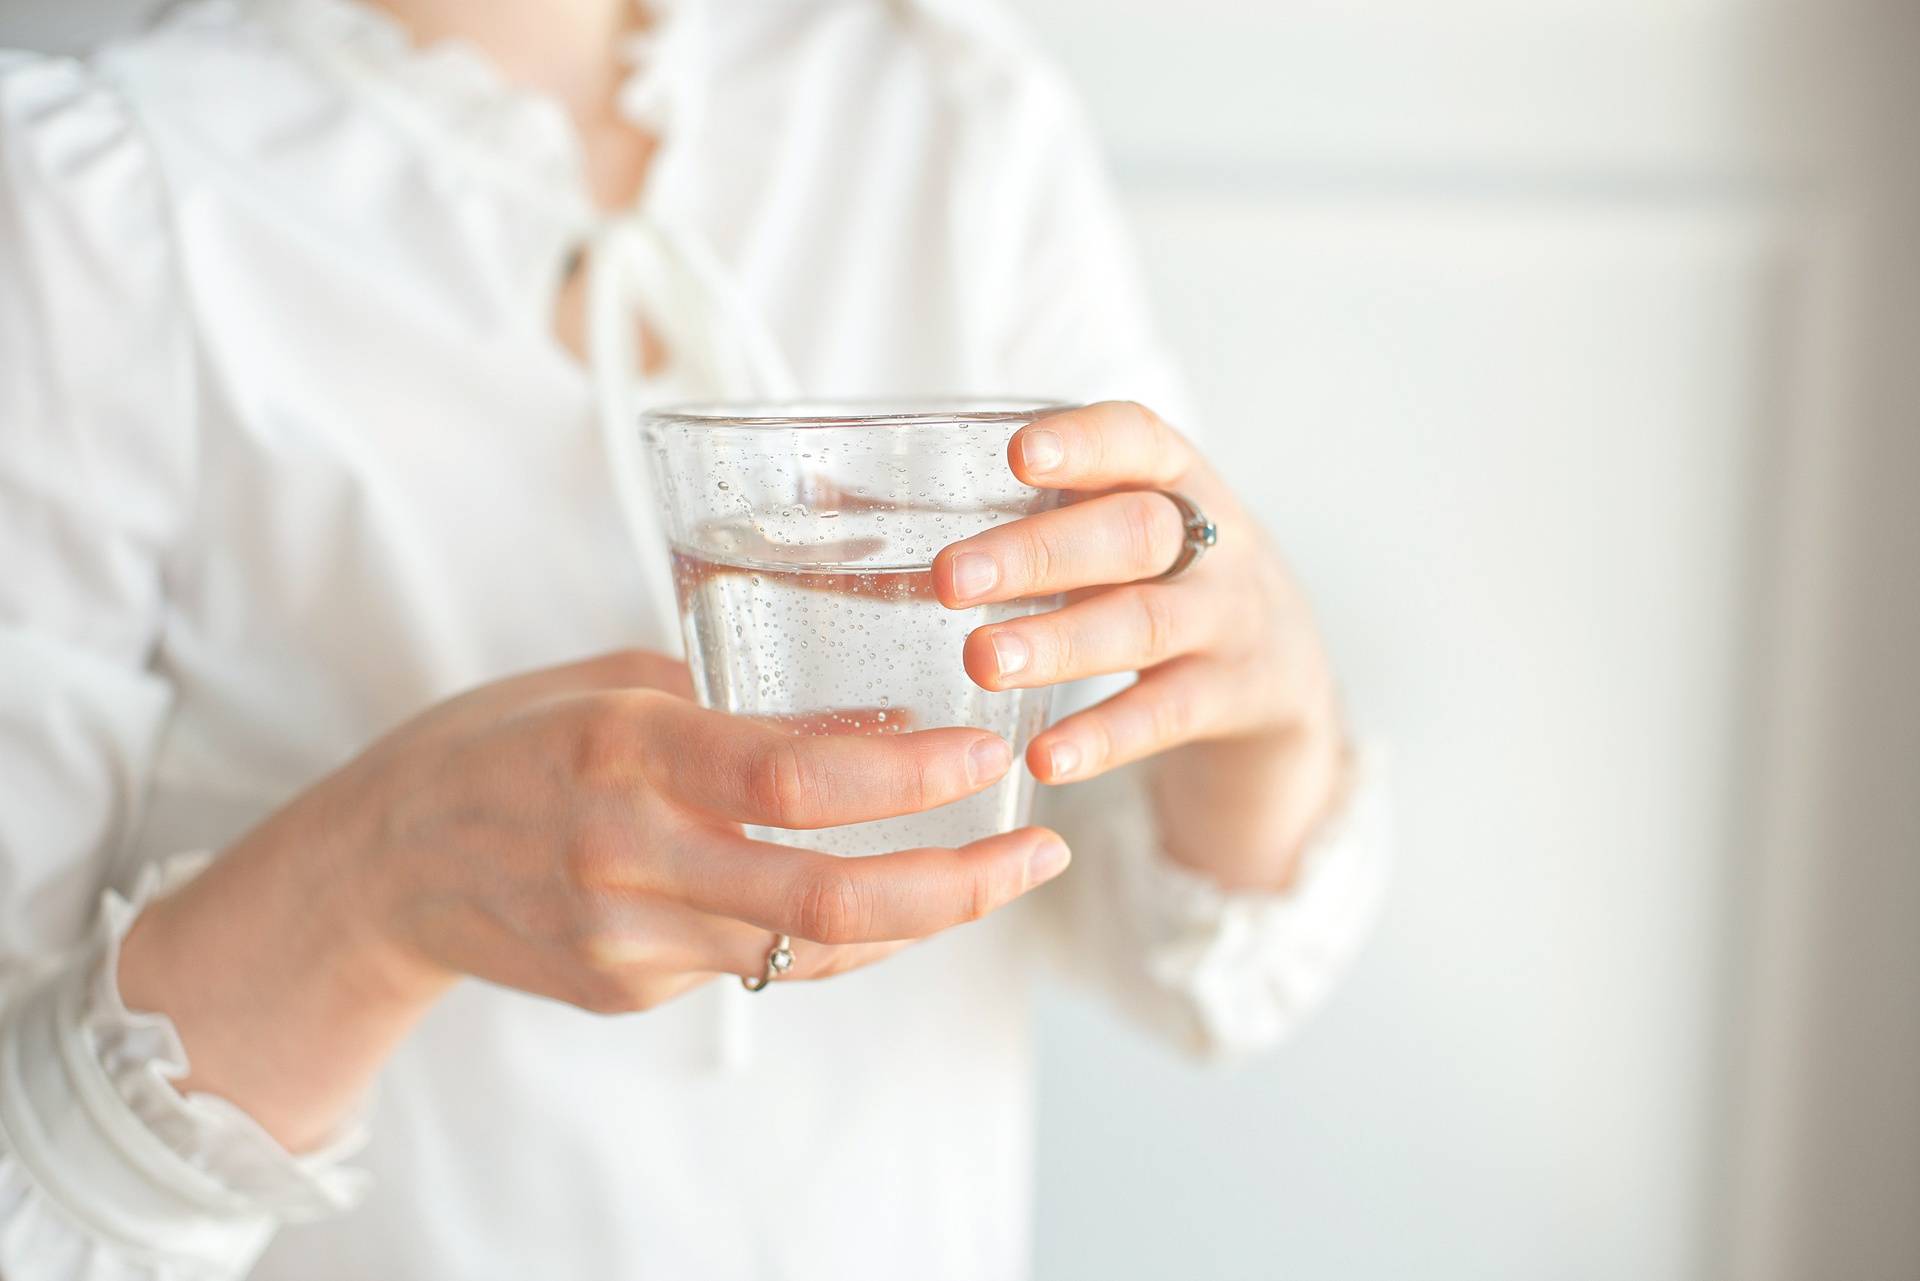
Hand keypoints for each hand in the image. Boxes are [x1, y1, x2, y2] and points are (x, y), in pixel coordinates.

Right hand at [343, 649, 1064, 1004]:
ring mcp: (625, 940)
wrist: (379, 865)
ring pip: (810, 951)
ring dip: (921, 918)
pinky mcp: (627, 990)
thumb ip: (733, 702)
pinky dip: (841, 940)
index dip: (910, 777)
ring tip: (996, 872)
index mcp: (623, 748)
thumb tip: (875, 717)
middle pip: (827, 899)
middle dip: (960, 885)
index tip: (990, 754)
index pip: (794, 777)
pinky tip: (893, 901)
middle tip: (1042, 854)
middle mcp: (626, 853)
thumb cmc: (503, 744)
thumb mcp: (610, 684)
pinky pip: (762, 968)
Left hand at [930, 401, 1346, 889]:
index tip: (1018, 457)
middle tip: (951, 579)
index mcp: (1174, 480)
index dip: (1084, 444)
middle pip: (1135, 531)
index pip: (1138, 439)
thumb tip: (822, 501)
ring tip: (983, 662)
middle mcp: (1213, 540)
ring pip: (1148, 623)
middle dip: (1041, 552)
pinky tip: (1045, 758)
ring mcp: (1232, 621)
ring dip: (1062, 641)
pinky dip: (1106, 736)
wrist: (1283, 678)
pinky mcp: (1239, 700)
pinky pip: (1170, 715)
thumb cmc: (1150, 586)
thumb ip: (1009, 521)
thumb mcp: (1104, 540)